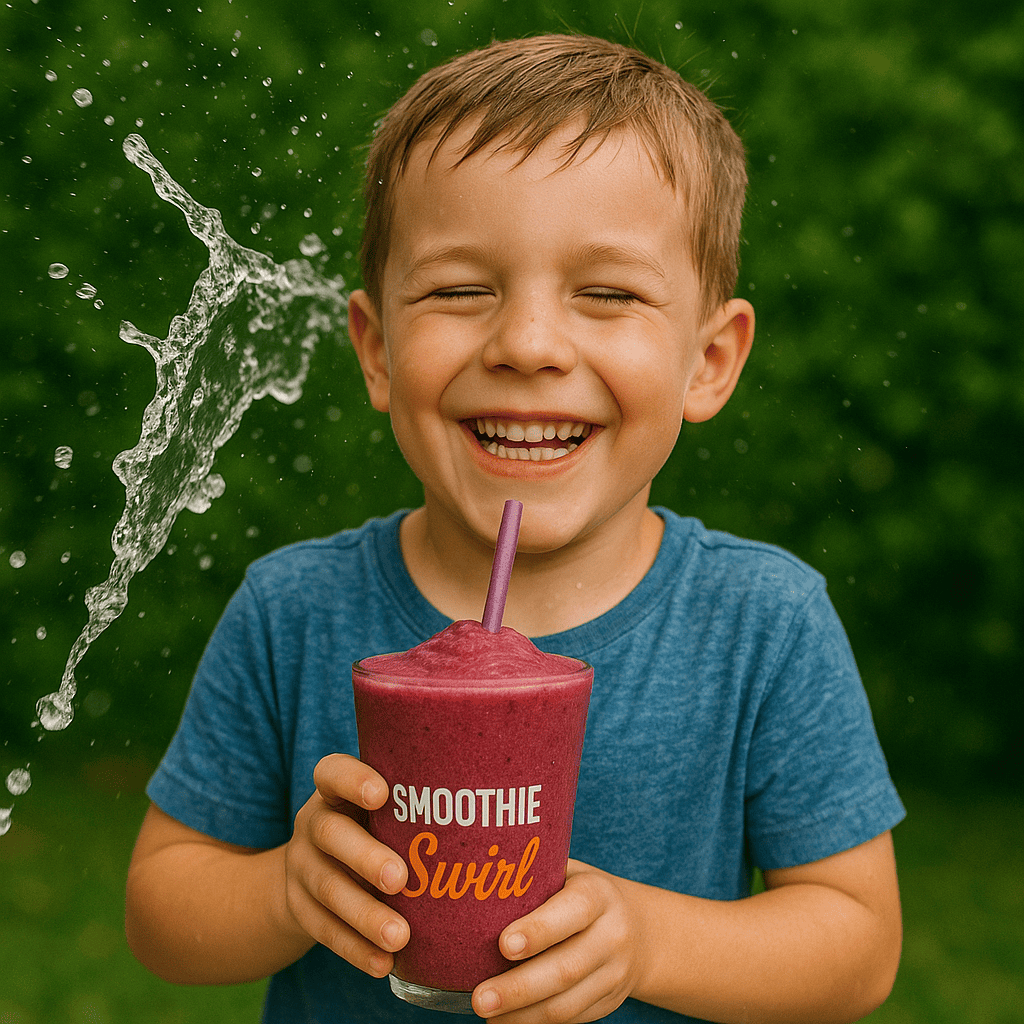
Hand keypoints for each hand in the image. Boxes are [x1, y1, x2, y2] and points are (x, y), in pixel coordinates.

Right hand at [282, 753, 409, 977]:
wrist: (312, 869)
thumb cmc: (373, 828)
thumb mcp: (382, 807)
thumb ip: (415, 802)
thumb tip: (493, 806)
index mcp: (334, 790)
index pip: (333, 772)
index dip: (354, 781)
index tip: (382, 793)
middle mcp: (313, 822)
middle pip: (331, 834)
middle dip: (366, 857)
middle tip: (400, 879)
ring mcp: (301, 865)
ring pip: (328, 888)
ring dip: (364, 915)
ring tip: (399, 937)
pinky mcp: (298, 907)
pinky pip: (323, 930)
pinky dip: (355, 949)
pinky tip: (383, 963)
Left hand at [472, 860, 645, 1022]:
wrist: (640, 929)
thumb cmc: (582, 894)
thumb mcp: (568, 874)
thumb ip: (535, 877)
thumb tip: (478, 876)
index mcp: (599, 894)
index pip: (572, 911)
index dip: (539, 929)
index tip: (503, 944)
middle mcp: (613, 935)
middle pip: (566, 968)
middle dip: (519, 988)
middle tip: (480, 998)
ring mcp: (615, 973)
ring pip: (567, 1003)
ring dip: (523, 1015)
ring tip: (486, 1013)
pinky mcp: (610, 1002)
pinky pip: (572, 1018)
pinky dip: (536, 1023)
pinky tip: (508, 1020)